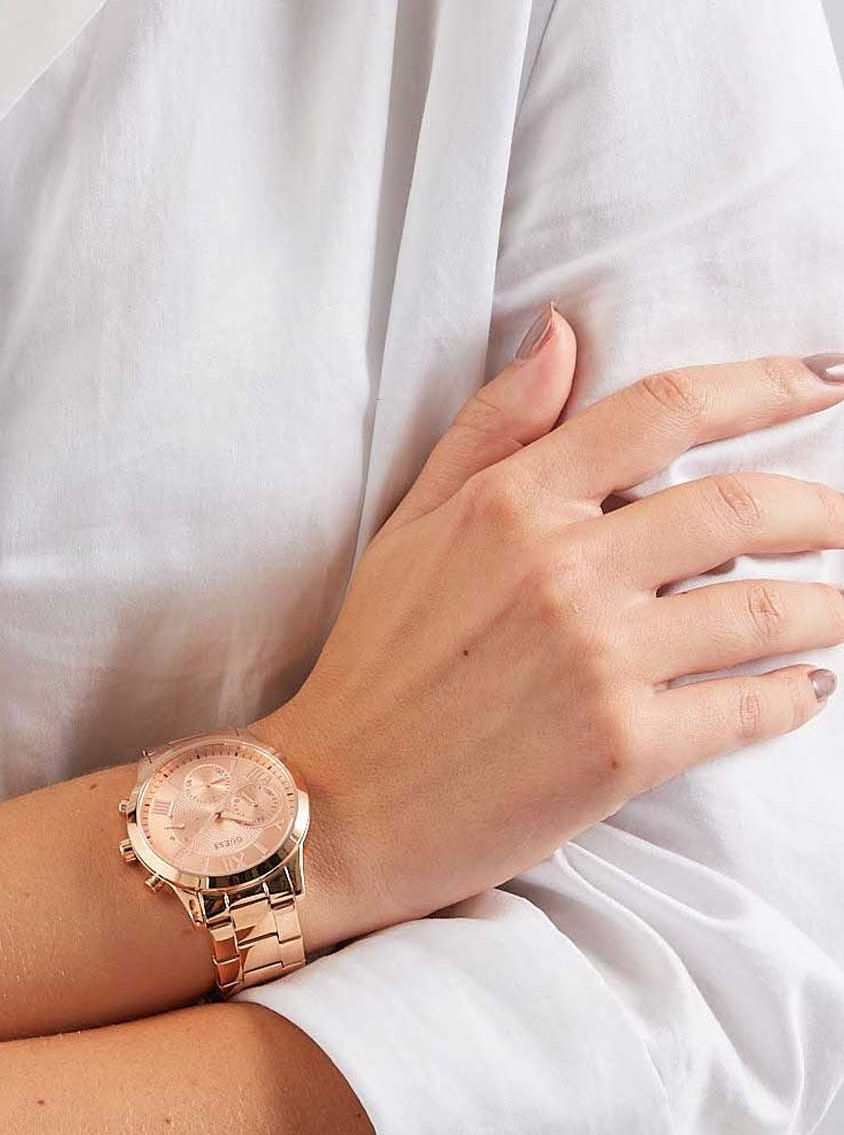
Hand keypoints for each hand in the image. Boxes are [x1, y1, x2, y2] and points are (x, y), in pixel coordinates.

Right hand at [257, 308, 843, 949]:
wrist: (340, 802)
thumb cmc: (377, 656)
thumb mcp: (414, 520)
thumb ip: (494, 425)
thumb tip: (562, 332)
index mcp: (513, 501)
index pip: (663, 412)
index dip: (761, 385)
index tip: (825, 380)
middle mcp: (564, 567)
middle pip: (737, 507)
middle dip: (820, 507)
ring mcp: (599, 659)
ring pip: (763, 608)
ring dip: (828, 604)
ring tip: (843, 606)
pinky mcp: (624, 748)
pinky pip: (746, 708)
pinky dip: (795, 695)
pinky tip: (808, 687)